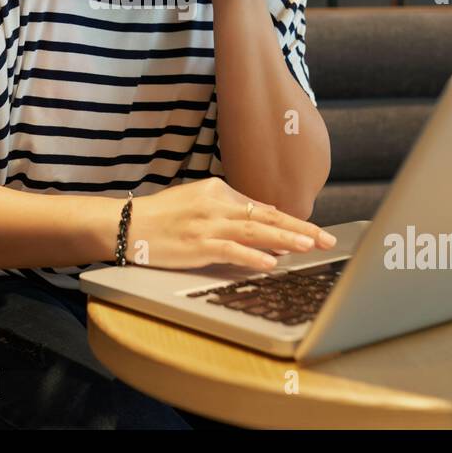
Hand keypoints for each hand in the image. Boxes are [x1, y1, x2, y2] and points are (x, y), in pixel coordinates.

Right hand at [123, 179, 335, 270]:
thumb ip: (230, 208)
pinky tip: (271, 262)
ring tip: (308, 246)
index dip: (289, 221)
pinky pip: (231, 250)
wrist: (126, 224)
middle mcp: (216, 203)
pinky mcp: (197, 244)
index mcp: (218, 189)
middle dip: (299, 228)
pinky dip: (252, 256)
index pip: (261, 208)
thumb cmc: (161, 217)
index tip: (311, 231)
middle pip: (267, 216)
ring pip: (255, 231)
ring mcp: (207, 223)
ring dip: (285, 239)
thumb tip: (266, 215)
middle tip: (325, 238)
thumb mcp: (197, 201)